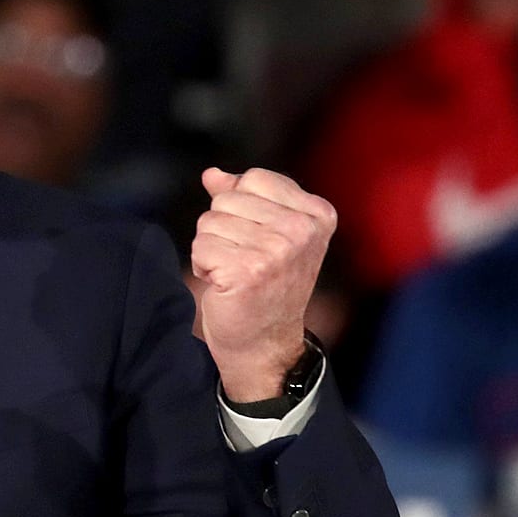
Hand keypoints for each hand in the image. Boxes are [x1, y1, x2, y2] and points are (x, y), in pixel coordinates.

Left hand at [190, 167, 336, 400]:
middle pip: (227, 198)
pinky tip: (225, 285)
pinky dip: (204, 266)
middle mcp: (302, 230)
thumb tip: (211, 174)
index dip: (241, 205)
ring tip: (235, 273)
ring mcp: (277, 250)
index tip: (258, 238)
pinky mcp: (248, 270)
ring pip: (209, 221)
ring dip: (212, 248)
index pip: (253, 178)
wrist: (265, 342)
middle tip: (244, 260)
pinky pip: (200, 246)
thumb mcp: (266, 232)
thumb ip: (241, 196)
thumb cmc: (264, 284)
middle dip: (223, 228)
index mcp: (317, 214)